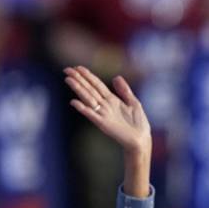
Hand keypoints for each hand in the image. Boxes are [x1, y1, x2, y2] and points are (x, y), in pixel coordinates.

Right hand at [64, 66, 150, 196]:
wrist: (141, 140)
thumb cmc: (139, 124)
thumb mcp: (134, 103)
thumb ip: (124, 91)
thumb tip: (116, 77)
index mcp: (112, 100)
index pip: (97, 85)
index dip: (88, 76)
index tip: (78, 67)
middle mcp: (105, 105)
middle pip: (90, 89)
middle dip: (79, 79)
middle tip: (67, 70)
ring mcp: (103, 114)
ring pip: (88, 98)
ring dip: (78, 89)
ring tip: (68, 79)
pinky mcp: (103, 123)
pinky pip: (91, 115)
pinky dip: (83, 108)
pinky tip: (74, 102)